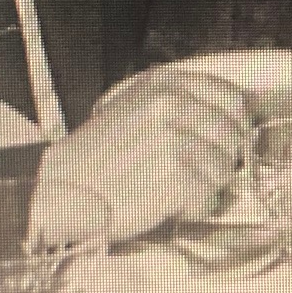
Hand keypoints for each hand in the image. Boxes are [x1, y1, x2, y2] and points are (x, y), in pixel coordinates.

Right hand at [38, 69, 251, 240]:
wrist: (56, 193)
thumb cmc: (95, 159)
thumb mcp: (134, 109)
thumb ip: (180, 106)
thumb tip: (231, 120)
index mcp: (165, 84)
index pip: (231, 98)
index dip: (235, 125)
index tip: (225, 144)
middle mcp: (172, 104)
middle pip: (233, 134)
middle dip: (222, 159)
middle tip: (196, 176)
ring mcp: (175, 139)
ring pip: (225, 167)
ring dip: (208, 187)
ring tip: (176, 192)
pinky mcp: (176, 176)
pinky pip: (209, 195)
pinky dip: (195, 208)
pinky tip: (171, 207)